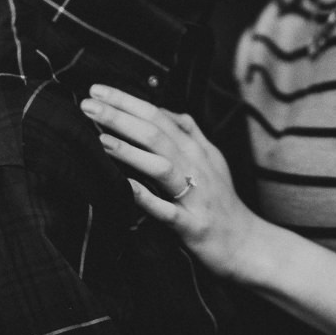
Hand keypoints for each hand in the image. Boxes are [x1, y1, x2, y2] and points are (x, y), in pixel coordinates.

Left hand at [81, 84, 270, 283]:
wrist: (247, 244)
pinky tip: (126, 187)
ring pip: (162, 167)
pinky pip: (168, 211)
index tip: (97, 89)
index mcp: (196, 150)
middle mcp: (195, 167)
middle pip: (156, 134)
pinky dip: (147, 198)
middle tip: (88, 104)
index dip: (127, 101)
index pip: (158, 116)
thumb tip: (168, 110)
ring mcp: (195, 197)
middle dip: (121, 117)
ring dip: (131, 152)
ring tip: (102, 139)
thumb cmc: (222, 202)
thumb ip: (191, 133)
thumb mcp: (212, 160)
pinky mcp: (192, 226)